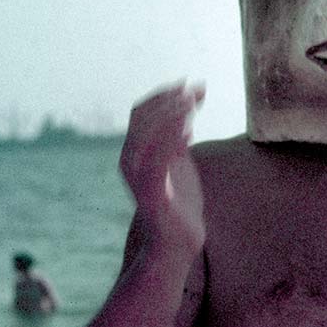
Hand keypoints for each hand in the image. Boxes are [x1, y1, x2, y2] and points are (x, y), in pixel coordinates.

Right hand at [119, 82, 206, 252]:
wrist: (177, 242)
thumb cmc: (179, 200)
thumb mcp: (178, 160)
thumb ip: (177, 135)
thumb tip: (187, 103)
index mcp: (135, 150)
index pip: (142, 111)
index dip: (166, 93)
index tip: (193, 84)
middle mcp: (130, 160)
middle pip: (142, 117)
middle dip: (170, 99)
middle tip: (196, 90)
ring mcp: (138, 177)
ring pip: (146, 135)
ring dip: (171, 114)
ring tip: (193, 103)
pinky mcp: (152, 194)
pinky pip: (157, 161)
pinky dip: (170, 141)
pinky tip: (189, 130)